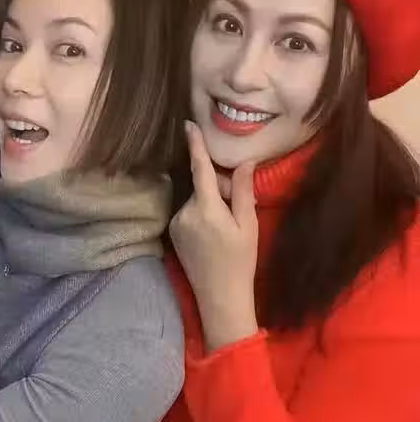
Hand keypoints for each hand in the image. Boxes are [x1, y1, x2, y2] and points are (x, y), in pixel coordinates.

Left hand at [169, 120, 258, 350]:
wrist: (220, 297)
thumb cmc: (240, 261)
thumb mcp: (247, 224)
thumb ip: (241, 191)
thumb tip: (244, 162)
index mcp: (206, 208)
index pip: (199, 169)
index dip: (195, 145)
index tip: (188, 124)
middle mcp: (185, 212)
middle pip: (201, 186)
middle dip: (217, 189)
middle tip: (237, 212)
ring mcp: (176, 223)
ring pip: (195, 200)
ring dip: (209, 203)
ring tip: (226, 229)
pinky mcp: (172, 232)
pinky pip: (188, 212)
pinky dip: (201, 214)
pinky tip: (212, 235)